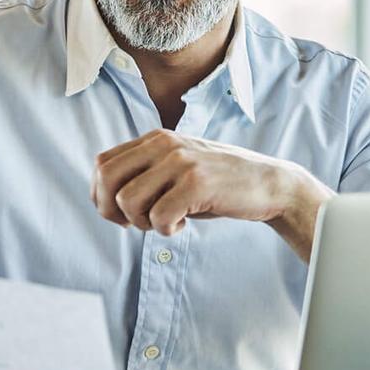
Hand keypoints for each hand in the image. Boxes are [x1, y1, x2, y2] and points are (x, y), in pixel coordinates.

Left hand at [90, 130, 332, 260]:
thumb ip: (143, 173)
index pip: (102, 164)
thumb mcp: (175, 168)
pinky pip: (158, 217)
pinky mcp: (197, 184)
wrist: (268, 184)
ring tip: (167, 221)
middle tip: (137, 223)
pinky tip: (183, 224)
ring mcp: (181, 162)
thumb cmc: (217, 184)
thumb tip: (102, 198)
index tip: (121, 214)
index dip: (101, 195)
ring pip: (128, 201)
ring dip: (143, 222)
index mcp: (155, 139)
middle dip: (112, 211)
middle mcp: (164, 144)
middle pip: (107, 180)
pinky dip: (166, 230)